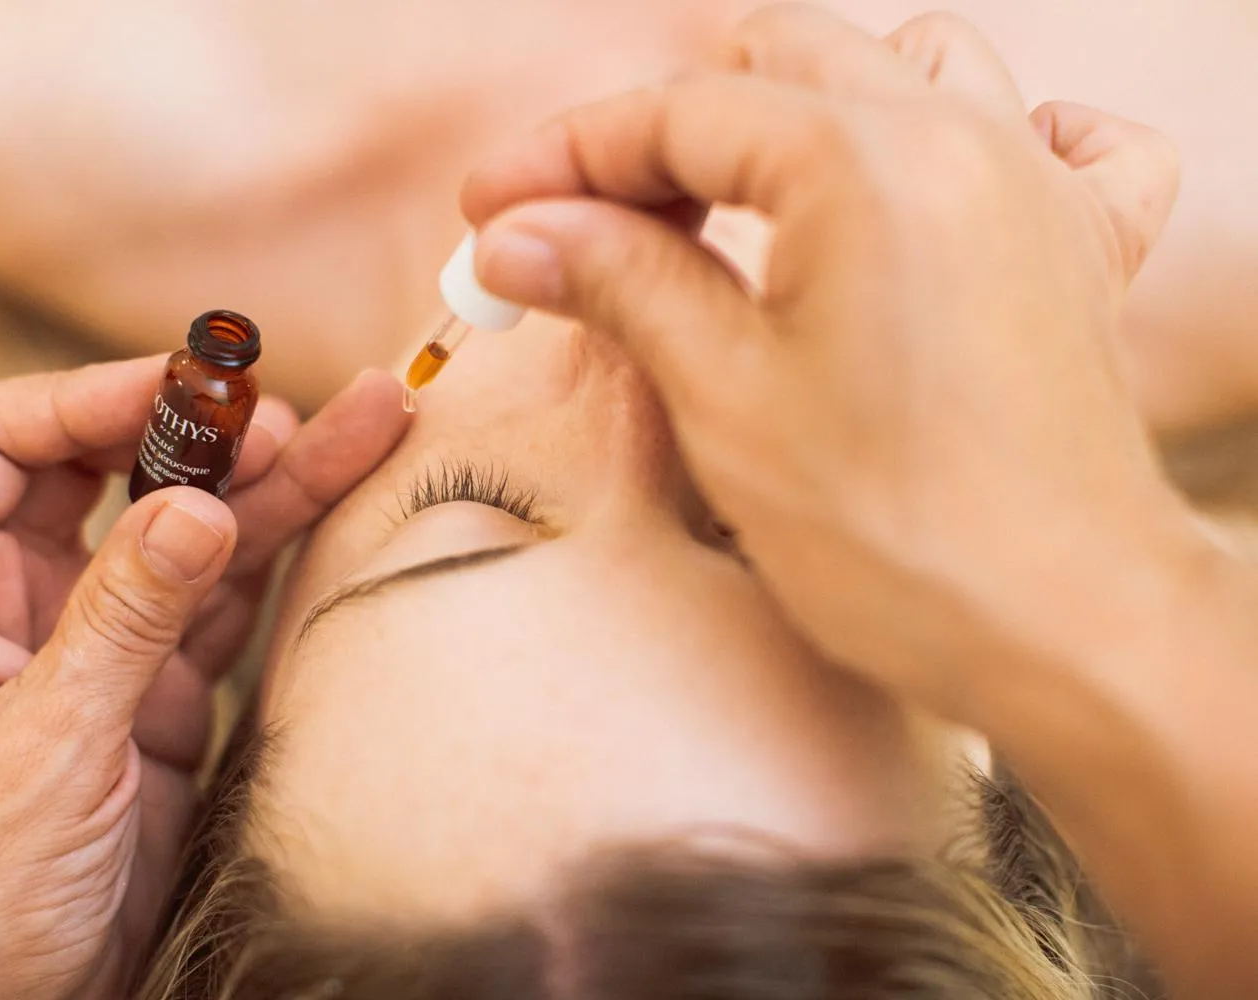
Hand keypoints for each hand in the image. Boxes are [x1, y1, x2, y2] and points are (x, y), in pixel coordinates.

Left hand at [0, 360, 407, 999]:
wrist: (10, 997)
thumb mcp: (46, 744)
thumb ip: (124, 617)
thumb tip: (198, 506)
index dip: (83, 397)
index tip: (182, 389)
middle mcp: (19, 595)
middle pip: (109, 467)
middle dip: (197, 431)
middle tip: (285, 411)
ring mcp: (99, 635)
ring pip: (189, 528)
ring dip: (270, 482)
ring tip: (362, 425)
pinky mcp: (161, 682)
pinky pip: (228, 597)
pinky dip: (283, 556)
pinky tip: (340, 506)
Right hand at [460, 4, 1208, 713]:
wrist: (1068, 634)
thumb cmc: (896, 536)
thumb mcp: (726, 398)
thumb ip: (621, 282)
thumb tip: (516, 234)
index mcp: (867, 162)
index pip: (681, 112)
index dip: (564, 156)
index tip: (488, 208)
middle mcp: (965, 139)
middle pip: (782, 62)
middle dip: (663, 131)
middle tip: (583, 223)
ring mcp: (1038, 187)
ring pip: (910, 65)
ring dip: (804, 112)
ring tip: (736, 202)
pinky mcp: (1084, 251)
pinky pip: (1064, 137)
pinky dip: (991, 135)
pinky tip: (932, 194)